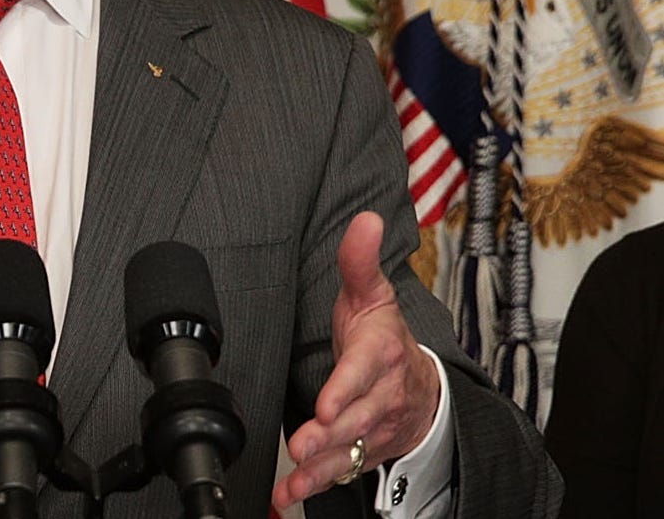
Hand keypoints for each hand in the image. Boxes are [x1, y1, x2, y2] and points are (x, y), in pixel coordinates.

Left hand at [272, 211, 439, 508]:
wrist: (421, 386)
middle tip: (302, 444)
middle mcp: (381, 396)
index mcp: (381, 354)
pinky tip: (288, 496)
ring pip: (350, 451)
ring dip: (320, 468)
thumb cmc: (385, 336)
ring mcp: (375, 428)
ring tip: (293, 478)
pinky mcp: (364, 451)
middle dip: (330, 435)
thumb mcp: (373, 294)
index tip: (327, 405)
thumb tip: (366, 220)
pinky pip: (341, 471)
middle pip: (357, 419)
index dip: (346, 390)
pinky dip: (314, 486)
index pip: (363, 372)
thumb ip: (359, 260)